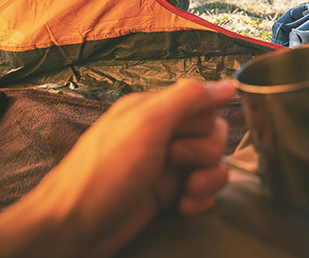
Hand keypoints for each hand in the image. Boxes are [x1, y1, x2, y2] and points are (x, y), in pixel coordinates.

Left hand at [0, 79, 236, 257]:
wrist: (75, 229)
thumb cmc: (104, 173)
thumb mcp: (147, 123)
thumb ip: (189, 98)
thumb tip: (229, 84)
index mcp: (155, 111)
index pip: (204, 103)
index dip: (202, 121)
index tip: (180, 134)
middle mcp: (164, 135)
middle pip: (214, 134)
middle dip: (205, 152)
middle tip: (176, 161)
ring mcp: (168, 167)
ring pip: (214, 164)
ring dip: (207, 179)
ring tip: (186, 192)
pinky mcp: (170, 195)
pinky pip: (206, 191)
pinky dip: (201, 200)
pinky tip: (182, 207)